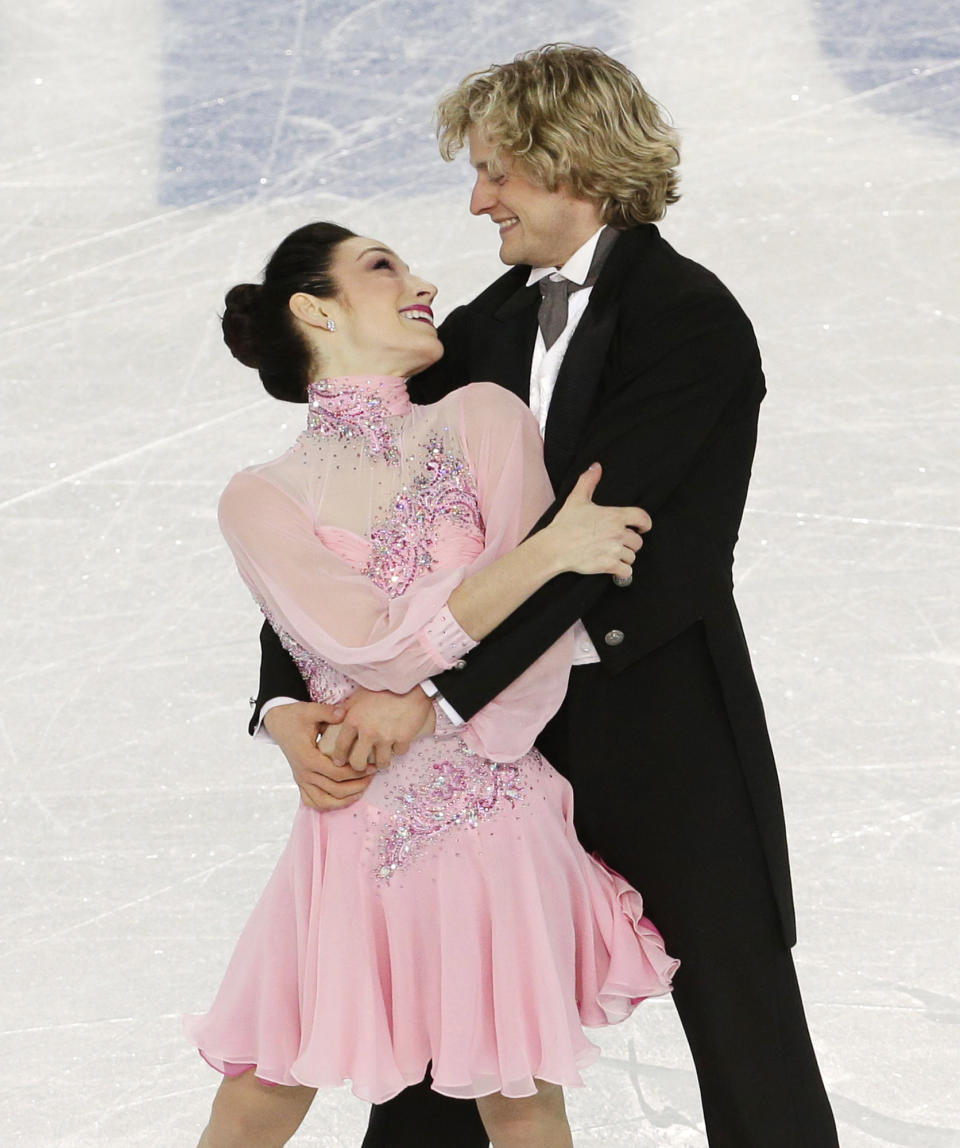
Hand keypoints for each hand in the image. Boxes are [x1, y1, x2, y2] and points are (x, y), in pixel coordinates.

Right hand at [263, 701, 375, 810]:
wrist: (279, 723)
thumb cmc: (296, 717)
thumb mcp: (311, 710)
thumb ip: (328, 712)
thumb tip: (345, 714)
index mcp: (307, 757)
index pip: (336, 773)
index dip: (356, 772)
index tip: (371, 766)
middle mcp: (304, 773)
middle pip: (334, 790)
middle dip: (357, 785)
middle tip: (372, 776)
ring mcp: (301, 780)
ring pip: (324, 802)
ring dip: (345, 799)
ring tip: (362, 789)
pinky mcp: (301, 782)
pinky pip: (313, 802)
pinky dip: (329, 805)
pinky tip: (344, 798)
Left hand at [332, 686, 435, 771]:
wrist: (409, 682)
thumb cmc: (382, 687)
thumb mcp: (358, 696)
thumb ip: (346, 709)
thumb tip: (336, 717)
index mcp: (354, 721)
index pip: (341, 747)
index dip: (339, 758)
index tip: (339, 762)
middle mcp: (368, 732)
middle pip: (358, 763)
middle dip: (358, 767)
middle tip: (361, 765)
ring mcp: (386, 737)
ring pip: (381, 763)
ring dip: (381, 761)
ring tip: (382, 757)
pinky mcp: (403, 738)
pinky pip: (399, 752)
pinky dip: (399, 749)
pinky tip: (398, 743)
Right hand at [547, 463, 649, 578]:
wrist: (554, 547)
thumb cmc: (565, 524)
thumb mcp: (576, 499)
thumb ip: (588, 481)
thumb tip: (596, 466)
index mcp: (614, 516)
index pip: (643, 518)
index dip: (645, 524)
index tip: (642, 528)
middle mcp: (618, 532)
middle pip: (638, 541)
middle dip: (630, 543)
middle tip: (618, 543)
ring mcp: (614, 550)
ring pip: (632, 557)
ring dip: (625, 557)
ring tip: (612, 554)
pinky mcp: (608, 565)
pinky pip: (626, 571)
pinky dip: (622, 572)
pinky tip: (614, 568)